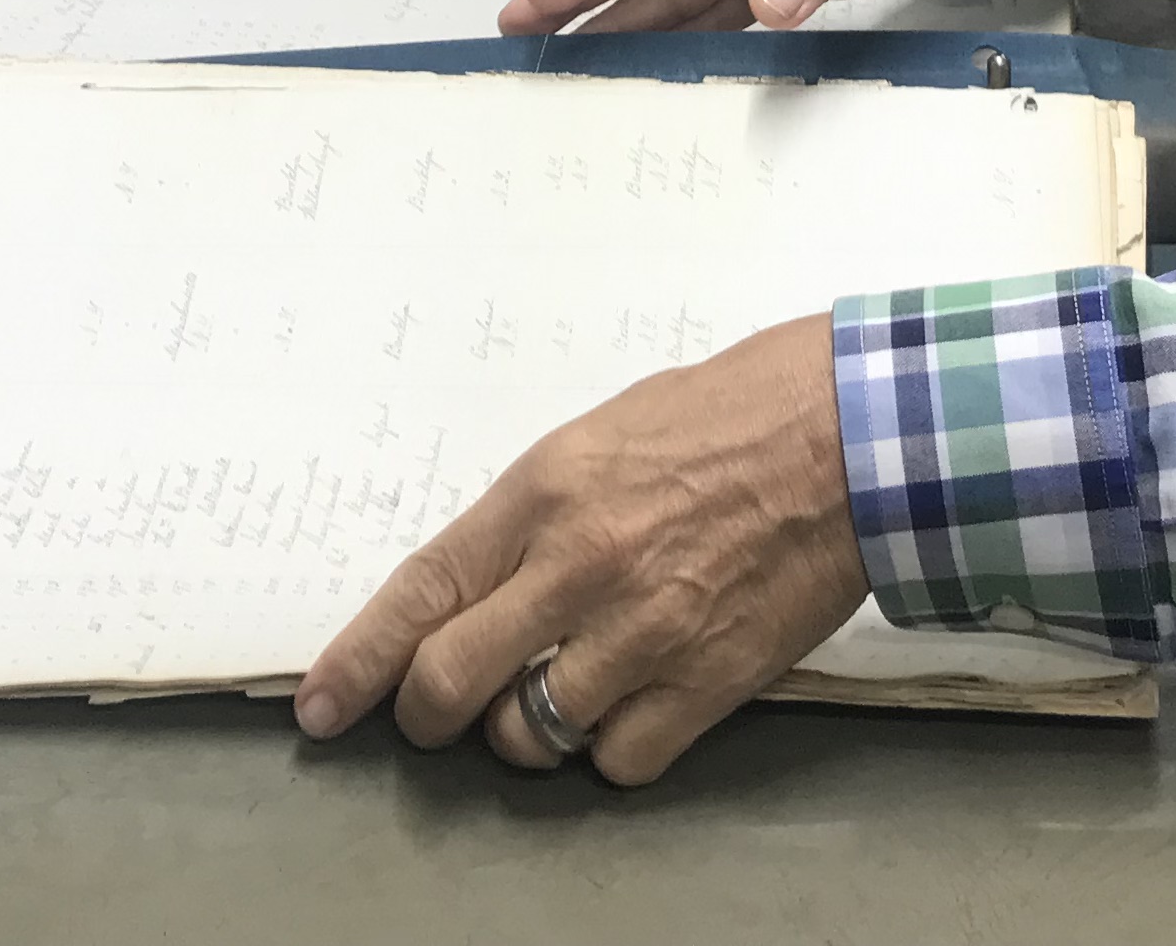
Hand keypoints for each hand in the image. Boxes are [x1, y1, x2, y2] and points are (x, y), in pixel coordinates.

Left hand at [290, 314, 865, 783]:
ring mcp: (645, 631)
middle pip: (453, 685)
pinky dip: (610, 750)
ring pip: (531, 736)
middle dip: (430, 715)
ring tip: (552, 696)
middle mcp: (582, 568)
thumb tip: (482, 586)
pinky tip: (628, 708)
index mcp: (546, 493)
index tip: (324, 705)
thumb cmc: (732, 416)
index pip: (423, 593)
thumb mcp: (603, 436)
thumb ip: (535, 516)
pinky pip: (620, 760)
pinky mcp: (708, 681)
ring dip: (525, 733)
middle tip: (438, 715)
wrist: (851, 435)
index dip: (359, 661)